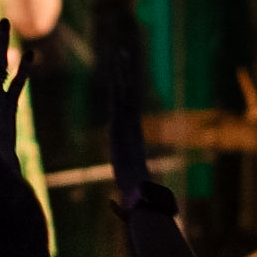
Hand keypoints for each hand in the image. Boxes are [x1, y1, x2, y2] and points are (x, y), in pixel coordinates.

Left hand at [105, 51, 150, 209]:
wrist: (140, 190)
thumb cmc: (134, 194)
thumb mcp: (123, 192)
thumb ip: (119, 202)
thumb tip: (116, 206)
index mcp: (130, 136)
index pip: (127, 109)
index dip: (125, 93)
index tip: (123, 79)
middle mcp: (131, 125)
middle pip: (129, 93)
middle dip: (126, 73)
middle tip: (124, 51)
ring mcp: (128, 122)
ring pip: (125, 91)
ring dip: (122, 71)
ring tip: (119, 50)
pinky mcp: (123, 122)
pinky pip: (119, 97)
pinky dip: (119, 82)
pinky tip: (116, 66)